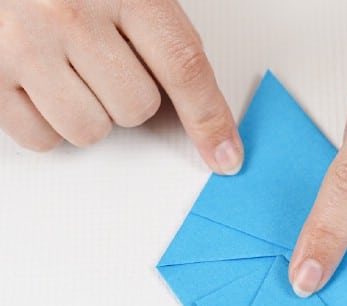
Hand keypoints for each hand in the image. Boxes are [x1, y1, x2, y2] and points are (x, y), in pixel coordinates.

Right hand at [0, 0, 242, 174]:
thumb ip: (161, 33)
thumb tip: (200, 102)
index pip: (183, 66)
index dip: (210, 118)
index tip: (226, 154)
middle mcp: (69, 14)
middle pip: (137, 109)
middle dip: (132, 97)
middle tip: (109, 63)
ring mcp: (23, 44)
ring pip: (90, 131)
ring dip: (92, 114)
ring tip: (72, 72)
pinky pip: (41, 139)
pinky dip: (50, 124)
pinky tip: (44, 85)